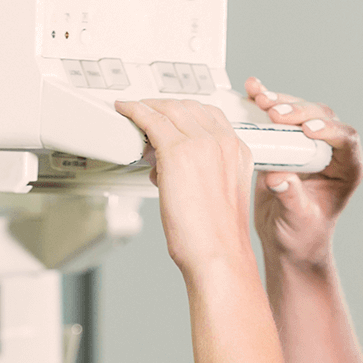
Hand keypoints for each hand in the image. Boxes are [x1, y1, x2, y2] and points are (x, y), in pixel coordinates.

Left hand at [114, 98, 255, 273]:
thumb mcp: (216, 193)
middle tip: (146, 114)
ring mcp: (201, 144)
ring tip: (134, 115)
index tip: (168, 114)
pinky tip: (126, 111)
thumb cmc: (215, 237)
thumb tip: (164, 161)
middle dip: (164, 107)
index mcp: (237, 151)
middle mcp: (223, 142)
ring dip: (148, 108)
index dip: (184, 112)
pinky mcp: (177, 152)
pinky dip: (135, 112)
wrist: (219, 254)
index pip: (209, 115)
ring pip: (169, 110)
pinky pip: (151, 120)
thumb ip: (197, 171)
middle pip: (188, 107)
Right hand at [246, 77, 362, 269]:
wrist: (286, 238)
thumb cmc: (302, 234)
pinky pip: (280, 116)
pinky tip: (254, 90)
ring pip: (300, 111)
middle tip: (275, 113)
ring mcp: (309, 143)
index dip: (330, 129)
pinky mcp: (288, 140)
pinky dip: (266, 102)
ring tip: (260, 98)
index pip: (347, 140)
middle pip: (321, 118)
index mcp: (347, 169)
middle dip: (299, 112)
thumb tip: (277, 176)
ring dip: (280, 102)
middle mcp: (332, 151)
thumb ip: (291, 198)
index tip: (308, 130)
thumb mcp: (297, 220)